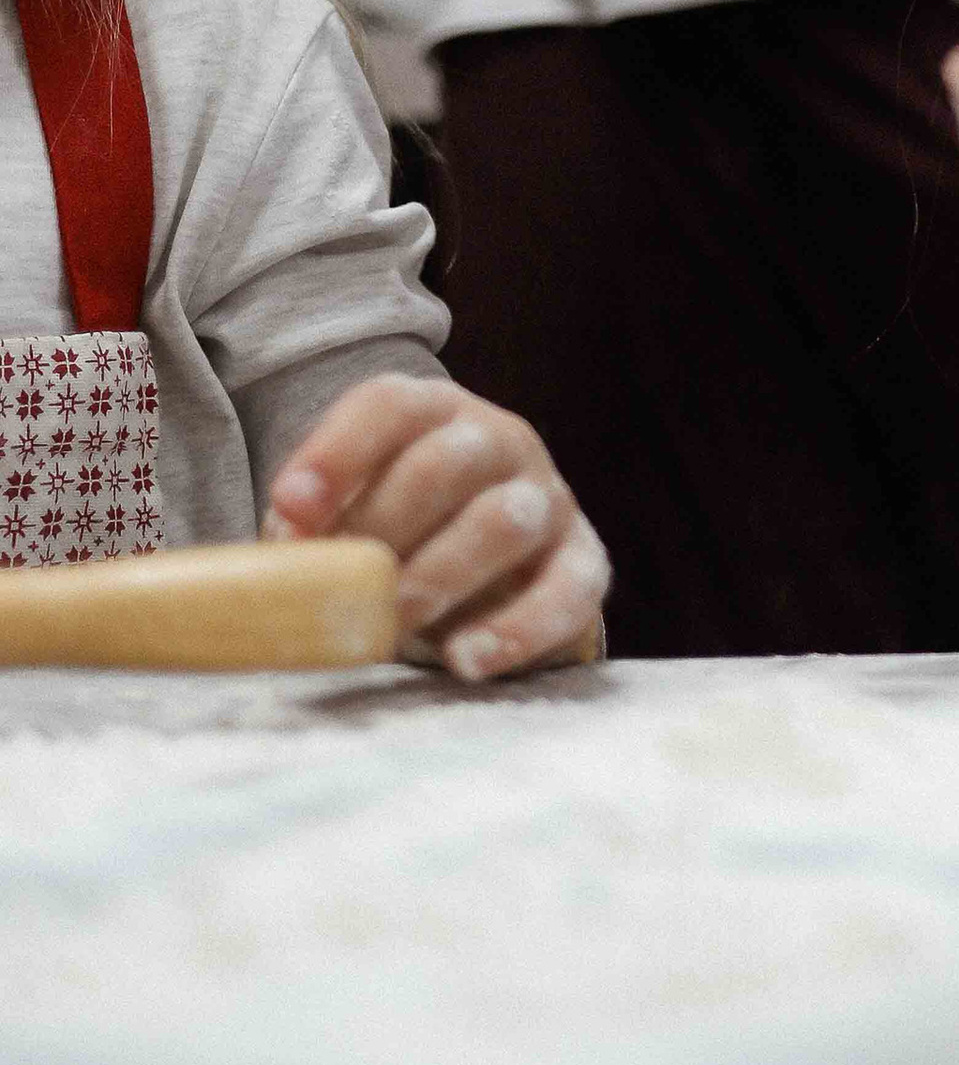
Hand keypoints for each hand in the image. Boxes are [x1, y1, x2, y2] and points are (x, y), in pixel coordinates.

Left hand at [263, 373, 608, 679]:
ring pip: (505, 520)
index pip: (390, 405)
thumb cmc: (402, 539)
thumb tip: (269, 565)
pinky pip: (565, 591)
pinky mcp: (583, 563)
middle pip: (447, 460)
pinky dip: (516, 630)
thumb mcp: (353, 517)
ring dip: (440, 574)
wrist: (495, 578)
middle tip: (342, 585)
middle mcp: (500, 441)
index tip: (289, 510)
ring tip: (392, 624)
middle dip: (384, 523)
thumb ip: (314, 532)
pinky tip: (467, 660)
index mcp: (435, 413)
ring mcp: (548, 499)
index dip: (337, 452)